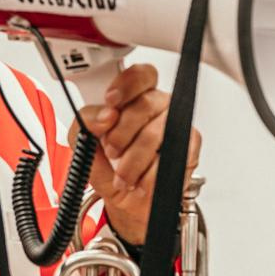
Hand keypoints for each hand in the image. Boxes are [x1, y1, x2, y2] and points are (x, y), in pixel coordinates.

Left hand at [83, 63, 200, 243]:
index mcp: (133, 95)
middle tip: (112, 150)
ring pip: (155, 133)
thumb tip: (103, 116)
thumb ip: (85, 122)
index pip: (139, 75)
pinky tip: (142, 181)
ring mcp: (176, 123)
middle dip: (122, 133)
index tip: (110, 103)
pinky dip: (151, 175)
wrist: (128, 200)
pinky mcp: (190, 145)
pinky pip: (172, 155)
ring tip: (123, 175)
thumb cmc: (109, 166)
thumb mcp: (84, 142)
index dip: (126, 86)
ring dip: (133, 160)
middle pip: (145, 104)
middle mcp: (157, 105)